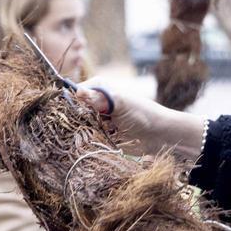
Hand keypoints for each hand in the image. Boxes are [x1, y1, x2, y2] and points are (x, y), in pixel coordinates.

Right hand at [76, 79, 207, 160]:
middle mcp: (95, 103)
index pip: (76, 93)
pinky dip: (93, 142)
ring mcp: (97, 120)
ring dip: (88, 133)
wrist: (159, 136)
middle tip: (97, 125)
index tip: (74, 112)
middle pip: (75, 112)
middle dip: (80, 121)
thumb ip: (100, 98)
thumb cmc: (143, 114)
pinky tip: (105, 141)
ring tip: (107, 133)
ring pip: (80, 127)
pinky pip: (88, 139)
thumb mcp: (121, 104)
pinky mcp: (101, 135)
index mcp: (99, 89)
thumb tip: (78, 92)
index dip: (71, 102)